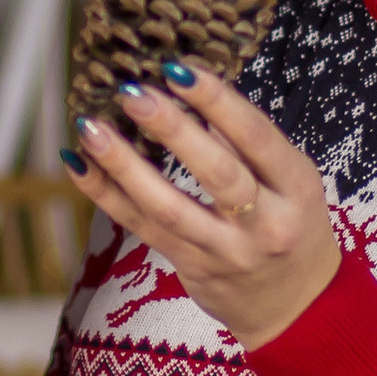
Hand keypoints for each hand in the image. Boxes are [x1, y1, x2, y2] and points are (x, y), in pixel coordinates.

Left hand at [63, 62, 341, 352]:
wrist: (297, 307)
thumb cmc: (293, 226)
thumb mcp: (292, 182)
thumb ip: (248, 142)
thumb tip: (192, 89)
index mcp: (298, 189)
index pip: (257, 137)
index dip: (218, 101)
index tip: (178, 68)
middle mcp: (265, 224)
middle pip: (216, 173)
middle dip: (171, 130)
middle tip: (133, 92)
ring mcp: (226, 251)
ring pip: (168, 206)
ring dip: (124, 164)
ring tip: (91, 128)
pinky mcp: (190, 267)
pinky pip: (142, 228)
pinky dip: (106, 195)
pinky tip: (79, 164)